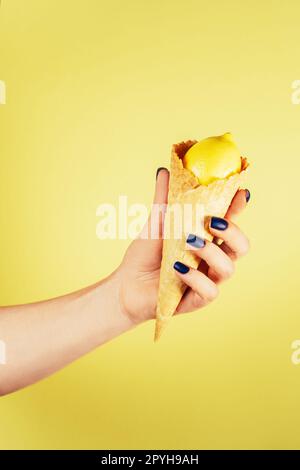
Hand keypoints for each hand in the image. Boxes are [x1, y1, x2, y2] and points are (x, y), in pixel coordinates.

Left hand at [117, 168, 249, 324]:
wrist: (125, 285)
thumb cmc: (144, 255)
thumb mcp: (155, 224)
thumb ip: (163, 199)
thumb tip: (165, 171)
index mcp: (207, 240)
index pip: (230, 223)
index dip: (238, 209)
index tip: (240, 192)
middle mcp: (212, 260)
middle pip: (241, 247)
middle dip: (233, 232)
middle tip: (212, 222)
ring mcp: (207, 280)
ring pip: (228, 268)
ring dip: (211, 253)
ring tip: (188, 242)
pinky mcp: (196, 300)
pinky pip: (209, 291)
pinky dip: (195, 277)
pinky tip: (177, 267)